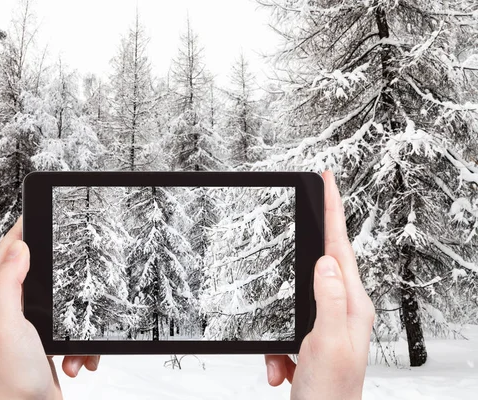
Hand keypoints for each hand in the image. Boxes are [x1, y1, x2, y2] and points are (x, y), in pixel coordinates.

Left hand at [0, 217, 99, 399]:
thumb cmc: (12, 377)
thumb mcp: (8, 324)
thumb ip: (8, 283)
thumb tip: (19, 247)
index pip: (6, 249)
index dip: (23, 228)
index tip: (39, 211)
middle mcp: (5, 305)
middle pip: (34, 267)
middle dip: (58, 271)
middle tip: (74, 260)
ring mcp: (25, 320)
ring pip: (57, 295)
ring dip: (73, 313)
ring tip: (73, 335)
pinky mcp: (42, 335)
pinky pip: (68, 321)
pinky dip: (78, 338)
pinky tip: (76, 353)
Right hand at [264, 171, 374, 399]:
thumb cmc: (330, 395)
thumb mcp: (327, 342)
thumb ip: (328, 299)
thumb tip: (325, 261)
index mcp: (352, 305)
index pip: (340, 247)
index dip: (334, 210)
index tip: (328, 181)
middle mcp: (343, 310)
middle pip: (319, 265)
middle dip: (302, 252)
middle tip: (304, 214)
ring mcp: (327, 325)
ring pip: (293, 301)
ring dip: (278, 333)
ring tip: (282, 365)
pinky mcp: (310, 339)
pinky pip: (284, 330)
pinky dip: (275, 351)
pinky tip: (280, 371)